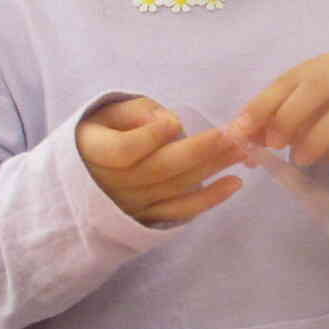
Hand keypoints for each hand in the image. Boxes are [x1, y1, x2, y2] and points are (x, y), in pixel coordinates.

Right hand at [76, 96, 242, 224]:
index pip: (123, 151)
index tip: (173, 122)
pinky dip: (210, 199)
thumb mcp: (108, 112)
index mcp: (95, 152)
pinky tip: (235, 183)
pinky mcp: (149, 216)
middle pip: (160, 169)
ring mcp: (132, 204)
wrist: (87, 173)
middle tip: (231, 134)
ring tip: (241, 149)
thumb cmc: (104, 132)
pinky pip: (182, 211)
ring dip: (213, 168)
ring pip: (176, 186)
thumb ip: (136, 112)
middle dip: (199, 150)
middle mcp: (113, 184)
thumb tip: (169, 122)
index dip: (148, 137)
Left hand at [234, 55, 328, 179]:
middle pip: (320, 86)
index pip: (288, 80)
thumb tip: (235, 135)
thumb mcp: (292, 117)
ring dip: (318, 138)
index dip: (263, 105)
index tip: (244, 131)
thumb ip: (266, 123)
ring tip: (301, 159)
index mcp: (324, 66)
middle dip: (290, 116)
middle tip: (275, 144)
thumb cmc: (323, 121)